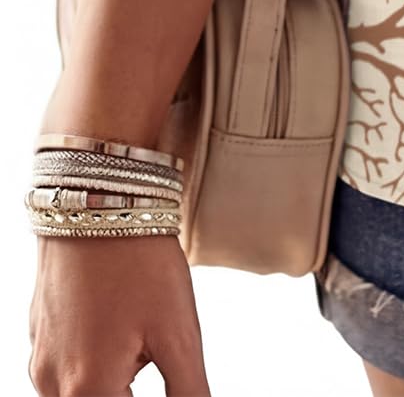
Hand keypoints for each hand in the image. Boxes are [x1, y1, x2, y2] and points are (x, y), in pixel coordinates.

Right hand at [29, 231, 208, 395]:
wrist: (98, 199)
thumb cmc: (140, 260)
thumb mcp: (179, 332)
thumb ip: (188, 391)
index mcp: (86, 389)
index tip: (163, 366)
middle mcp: (52, 384)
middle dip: (131, 390)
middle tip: (152, 351)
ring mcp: (41, 360)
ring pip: (81, 392)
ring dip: (112, 382)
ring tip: (137, 334)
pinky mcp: (40, 336)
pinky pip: (65, 370)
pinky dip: (93, 363)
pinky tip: (117, 324)